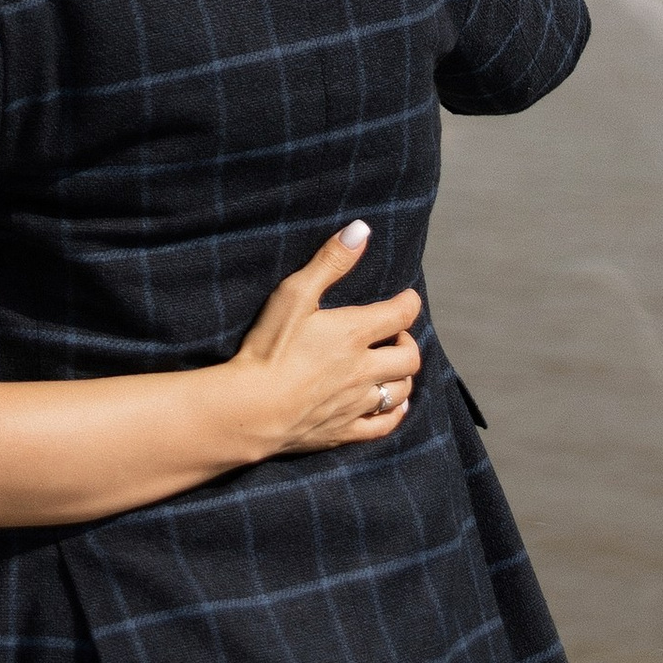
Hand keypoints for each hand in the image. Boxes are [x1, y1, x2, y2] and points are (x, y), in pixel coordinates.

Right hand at [227, 226, 421, 454]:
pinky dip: (395, 413)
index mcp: (354, 333)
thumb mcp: (295, 294)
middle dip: (408, 341)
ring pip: (401, 392)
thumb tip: (362, 230)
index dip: (409, 303)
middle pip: (409, 358)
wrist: (253, 408)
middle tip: (395, 333)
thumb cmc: (270, 346)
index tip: (407, 298)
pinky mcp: (346, 431)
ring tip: (392, 365)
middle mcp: (364, 370)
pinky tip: (393, 406)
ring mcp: (357, 404)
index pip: (401, 314)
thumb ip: (330, 262)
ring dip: (403, 376)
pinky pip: (384, 426)